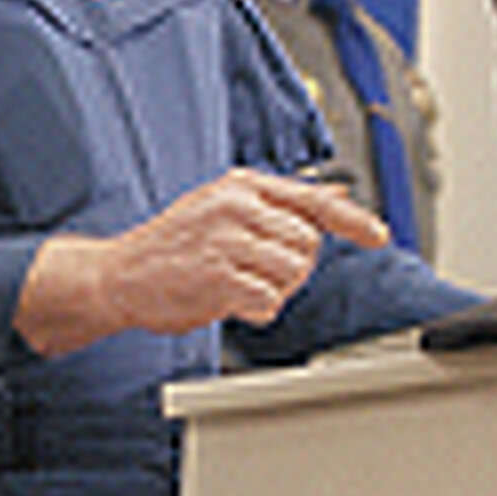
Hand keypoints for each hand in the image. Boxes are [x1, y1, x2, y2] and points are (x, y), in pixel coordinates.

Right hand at [17, 167, 388, 355]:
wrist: (117, 275)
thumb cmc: (171, 247)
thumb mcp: (222, 210)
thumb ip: (276, 205)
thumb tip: (330, 194)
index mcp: (240, 186)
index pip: (313, 199)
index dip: (353, 219)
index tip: (379, 234)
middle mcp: (235, 207)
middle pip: (308, 243)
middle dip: (294, 267)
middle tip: (257, 274)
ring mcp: (226, 241)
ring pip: (293, 272)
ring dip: (276, 290)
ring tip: (241, 287)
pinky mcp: (217, 277)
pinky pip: (268, 299)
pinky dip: (257, 309)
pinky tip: (232, 302)